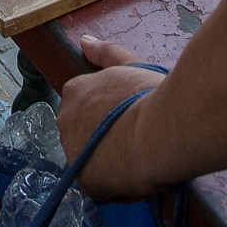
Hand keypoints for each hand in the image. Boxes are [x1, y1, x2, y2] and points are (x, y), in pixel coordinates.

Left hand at [56, 34, 169, 201]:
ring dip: (110, 161)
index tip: (130, 117)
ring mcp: (73, 153)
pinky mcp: (86, 182)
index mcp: (74, 93)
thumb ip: (106, 53)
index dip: (110, 114)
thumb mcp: (129, 66)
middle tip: (137, 136)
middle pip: (85, 133)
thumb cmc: (149, 95)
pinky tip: (139, 176)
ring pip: (92, 160)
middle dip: (106, 137)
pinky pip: (103, 186)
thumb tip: (84, 41)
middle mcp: (66, 121)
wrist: (160, 132)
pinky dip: (119, 184)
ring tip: (140, 157)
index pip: (86, 107)